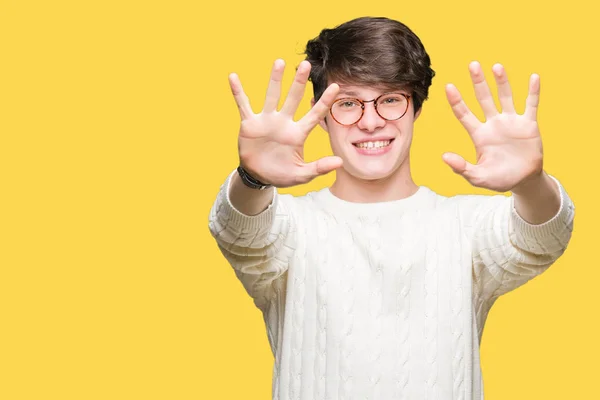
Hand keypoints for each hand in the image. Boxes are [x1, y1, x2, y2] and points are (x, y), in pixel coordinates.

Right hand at [229, 59, 341, 187]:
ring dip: (275, 79)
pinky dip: (238, 92)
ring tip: (280, 62)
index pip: (315, 114)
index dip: (325, 101)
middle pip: (293, 98)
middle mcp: (283, 122)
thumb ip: (319, 168)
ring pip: (272, 96)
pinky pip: (243, 105)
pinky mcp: (249, 123)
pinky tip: (233, 77)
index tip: (336, 86)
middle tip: (305, 64)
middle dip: (299, 82)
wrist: (258, 176)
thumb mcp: (302, 174)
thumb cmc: (282, 174)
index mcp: (298, 133)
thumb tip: (340, 162)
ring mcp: (266, 121)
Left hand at [443, 61, 543, 192]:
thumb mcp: (477, 177)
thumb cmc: (498, 178)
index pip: (464, 114)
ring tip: (496, 67)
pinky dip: (532, 92)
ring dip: (502, 82)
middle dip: (478, 82)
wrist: (523, 180)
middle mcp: (493, 124)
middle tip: (472, 64)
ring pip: (505, 97)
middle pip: (483, 99)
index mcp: (479, 135)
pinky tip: (533, 77)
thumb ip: (461, 168)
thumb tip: (444, 156)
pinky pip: (531, 105)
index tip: (448, 86)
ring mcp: (511, 122)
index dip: (456, 101)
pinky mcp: (529, 124)